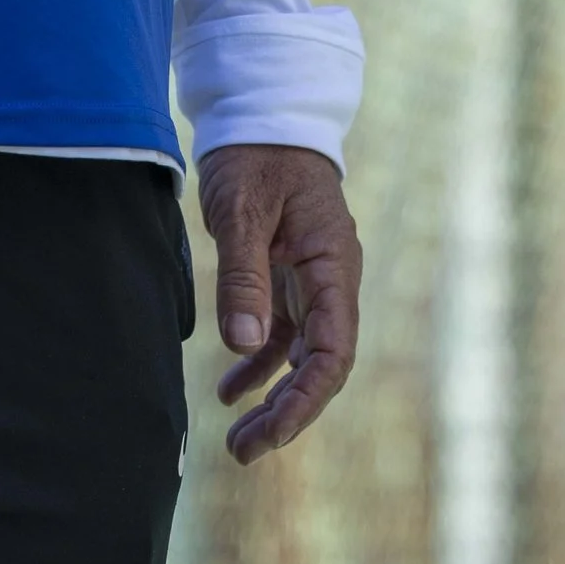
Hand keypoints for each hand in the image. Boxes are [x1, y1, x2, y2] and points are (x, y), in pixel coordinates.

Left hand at [197, 141, 361, 466]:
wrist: (263, 112)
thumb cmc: (256, 155)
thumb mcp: (243, 211)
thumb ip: (243, 277)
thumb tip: (243, 346)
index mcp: (333, 266)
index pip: (333, 353)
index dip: (307, 401)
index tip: (273, 433)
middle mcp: (332, 280)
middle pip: (320, 366)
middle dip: (288, 413)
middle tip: (244, 451)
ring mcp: (312, 280)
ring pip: (302, 356)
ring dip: (274, 397)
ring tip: (237, 438)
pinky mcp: (289, 276)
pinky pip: (282, 333)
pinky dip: (259, 364)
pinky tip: (230, 390)